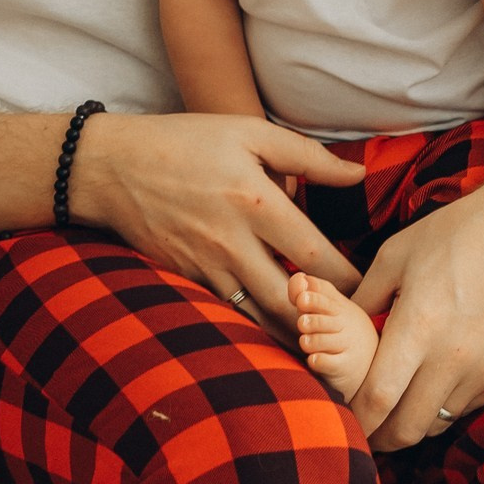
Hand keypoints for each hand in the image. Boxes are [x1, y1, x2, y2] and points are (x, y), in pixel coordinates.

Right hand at [70, 111, 364, 328]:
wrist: (112, 166)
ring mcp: (208, 268)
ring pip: (264, 321)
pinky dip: (259, 334)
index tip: (371, 295)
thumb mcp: (247, 132)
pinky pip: (232, 318)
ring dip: (298, 339)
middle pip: (295, 302)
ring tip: (329, 350)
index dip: (350, 283)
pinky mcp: (188, 283)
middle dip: (329, 324)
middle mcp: (234, 242)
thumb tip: (357, 176)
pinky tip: (281, 343)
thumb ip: (306, 156)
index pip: (316, 256)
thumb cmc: (184, 142)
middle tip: (357, 337)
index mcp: (255, 201)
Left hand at [348, 153, 483, 448]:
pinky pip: (468, 405)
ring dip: (414, 423)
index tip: (344, 421)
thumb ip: (366, 296)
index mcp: (418, 326)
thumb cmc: (455, 232)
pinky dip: (445, 405)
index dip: (357, 418)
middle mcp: (453, 358)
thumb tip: (342, 325)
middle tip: (366, 430)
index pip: (379, 397)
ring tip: (397, 411)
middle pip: (409, 427)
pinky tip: (433, 387)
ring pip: (439, 421)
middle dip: (382, 436)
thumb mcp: (396, 253)